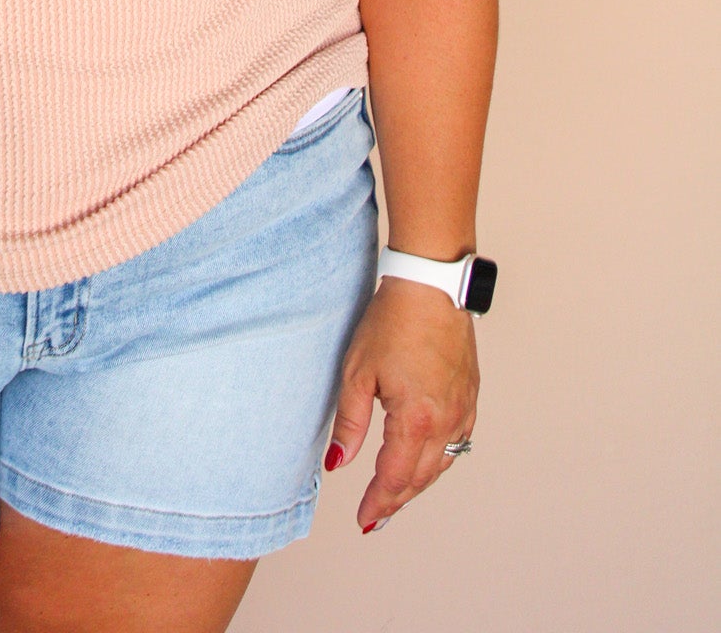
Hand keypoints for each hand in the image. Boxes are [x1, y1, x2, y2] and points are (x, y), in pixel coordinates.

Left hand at [324, 276, 478, 531]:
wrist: (431, 286)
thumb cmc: (392, 322)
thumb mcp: (358, 372)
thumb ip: (350, 423)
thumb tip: (337, 463)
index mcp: (417, 419)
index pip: (394, 477)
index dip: (377, 502)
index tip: (363, 520)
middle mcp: (446, 421)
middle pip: (420, 477)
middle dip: (396, 500)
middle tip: (376, 518)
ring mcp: (463, 409)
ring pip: (442, 464)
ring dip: (418, 483)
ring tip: (396, 496)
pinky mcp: (470, 396)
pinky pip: (457, 442)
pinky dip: (439, 459)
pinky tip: (426, 461)